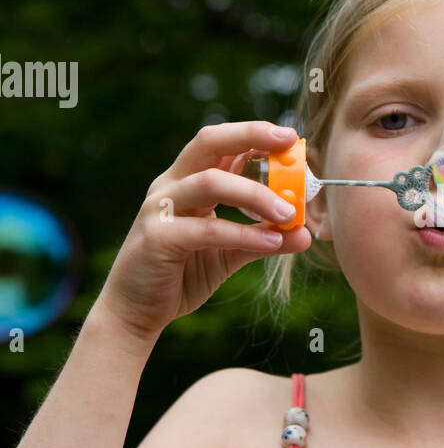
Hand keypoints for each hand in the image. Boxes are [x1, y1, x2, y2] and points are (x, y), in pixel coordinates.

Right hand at [96, 120, 311, 344]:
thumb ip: (263, 239)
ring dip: (255, 194)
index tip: (291, 136)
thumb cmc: (180, 275)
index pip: (220, 144)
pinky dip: (243, 234)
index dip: (254, 134)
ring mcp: (160, 209)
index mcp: (186, 181)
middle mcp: (171, 186)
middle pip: (208, 143)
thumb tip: (305, 234)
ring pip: (210, 183)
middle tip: (289, 143)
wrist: (135, 312)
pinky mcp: (157, 238)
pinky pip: (207, 229)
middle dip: (250, 136)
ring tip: (289, 212)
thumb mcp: (230, 253)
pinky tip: (272, 243)